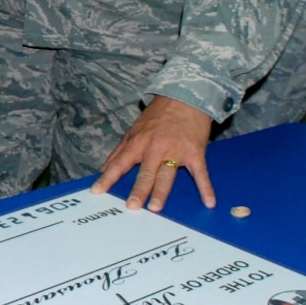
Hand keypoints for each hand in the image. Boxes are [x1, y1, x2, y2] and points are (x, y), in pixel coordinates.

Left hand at [92, 95, 215, 211]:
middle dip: (138, 189)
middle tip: (132, 207)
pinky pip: (200, 172)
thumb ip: (120, 151)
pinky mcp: (195, 152)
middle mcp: (155, 147)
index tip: (97, 192)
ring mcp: (176, 150)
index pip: (120, 163)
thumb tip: (104, 169)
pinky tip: (208, 202)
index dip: (108, 178)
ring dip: (161, 191)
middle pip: (145, 172)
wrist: (186, 96)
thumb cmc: (158, 115)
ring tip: (155, 208)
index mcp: (138, 142)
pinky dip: (205, 188)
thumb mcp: (135, 129)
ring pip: (167, 174)